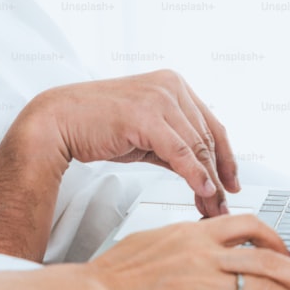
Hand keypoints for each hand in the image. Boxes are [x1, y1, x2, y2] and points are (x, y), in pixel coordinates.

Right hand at [22, 69, 239, 216]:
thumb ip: (172, 144)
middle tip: (222, 203)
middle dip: (218, 176)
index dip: (226, 157)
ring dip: (208, 182)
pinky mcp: (145, 116)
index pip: (211, 124)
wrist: (57, 121)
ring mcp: (158, 98)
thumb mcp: (144, 132)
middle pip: (207, 138)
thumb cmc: (95, 124)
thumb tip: (199, 170)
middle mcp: (170, 86)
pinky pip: (179, 152)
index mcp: (172, 84)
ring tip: (212, 205)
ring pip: (196, 147)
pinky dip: (194, 175)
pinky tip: (202, 191)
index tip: (231, 181)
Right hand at [86, 214, 289, 289]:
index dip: (275, 238)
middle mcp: (202, 254)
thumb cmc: (116, 270)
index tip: (288, 251)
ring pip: (263, 286)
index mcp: (192, 232)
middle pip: (266, 257)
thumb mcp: (154, 239)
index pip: (246, 224)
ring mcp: (202, 282)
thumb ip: (184, 239)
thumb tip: (202, 240)